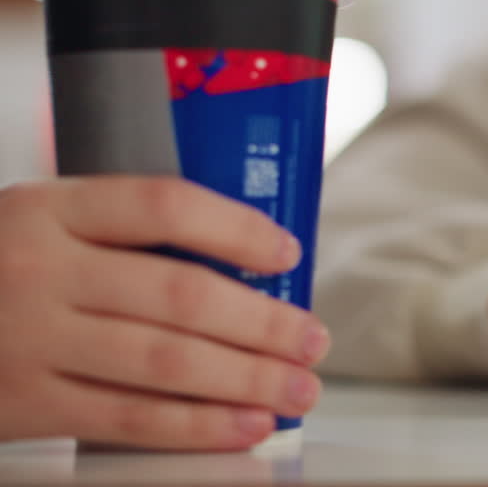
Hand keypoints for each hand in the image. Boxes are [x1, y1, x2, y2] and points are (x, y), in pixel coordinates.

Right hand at [0, 177, 330, 450]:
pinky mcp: (25, 404)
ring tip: (298, 388)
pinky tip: (244, 426)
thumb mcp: (41, 225)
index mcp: (49, 208)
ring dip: (246, 379)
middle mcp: (40, 269)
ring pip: (165, 361)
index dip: (236, 228)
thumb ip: (119, 233)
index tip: (286, 252)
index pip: (162, 205)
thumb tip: (241, 265)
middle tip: (313, 340)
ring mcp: (29, 339)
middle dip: (262, 322)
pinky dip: (196, 425)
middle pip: (179, 293)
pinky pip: (128, 418)